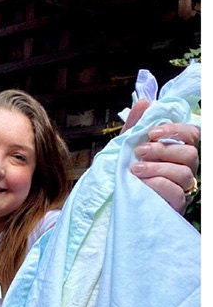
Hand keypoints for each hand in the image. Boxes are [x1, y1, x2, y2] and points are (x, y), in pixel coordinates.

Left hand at [123, 99, 199, 213]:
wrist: (114, 193)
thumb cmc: (126, 167)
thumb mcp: (127, 143)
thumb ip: (137, 124)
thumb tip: (145, 102)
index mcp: (176, 149)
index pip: (192, 134)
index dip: (176, 130)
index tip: (152, 133)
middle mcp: (185, 166)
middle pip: (190, 153)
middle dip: (162, 150)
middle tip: (140, 152)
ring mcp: (183, 186)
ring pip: (184, 173)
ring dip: (158, 168)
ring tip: (136, 169)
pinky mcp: (177, 204)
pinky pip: (177, 192)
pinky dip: (158, 184)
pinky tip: (143, 183)